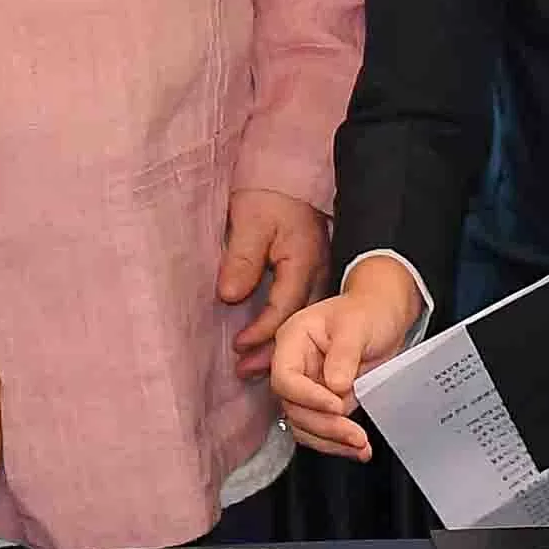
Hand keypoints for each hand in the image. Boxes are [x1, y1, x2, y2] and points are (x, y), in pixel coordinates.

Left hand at [216, 189, 332, 379]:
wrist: (287, 176)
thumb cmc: (268, 197)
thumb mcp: (249, 222)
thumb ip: (241, 260)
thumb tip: (229, 296)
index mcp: (303, 260)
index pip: (283, 307)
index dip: (261, 331)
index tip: (238, 346)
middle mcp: (317, 271)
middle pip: (299, 321)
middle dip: (274, 350)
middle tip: (248, 372)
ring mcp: (318, 272)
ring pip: (303, 317)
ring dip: (281, 343)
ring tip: (255, 366)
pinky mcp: (312, 272)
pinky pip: (302, 307)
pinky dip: (287, 328)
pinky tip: (273, 342)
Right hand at [269, 258, 425, 464]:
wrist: (384, 317)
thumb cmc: (368, 312)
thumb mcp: (357, 326)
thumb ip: (344, 354)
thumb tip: (335, 386)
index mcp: (292, 340)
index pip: (285, 377)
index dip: (307, 396)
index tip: (336, 406)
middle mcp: (294, 365)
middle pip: (294, 407)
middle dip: (324, 425)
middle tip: (355, 435)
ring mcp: (308, 386)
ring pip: (305, 425)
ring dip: (331, 440)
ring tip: (361, 446)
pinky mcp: (323, 403)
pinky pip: (321, 429)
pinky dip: (338, 442)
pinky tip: (359, 448)